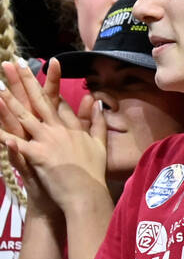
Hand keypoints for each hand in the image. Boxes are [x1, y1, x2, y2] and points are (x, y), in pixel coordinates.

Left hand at [0, 60, 106, 208]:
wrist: (87, 194)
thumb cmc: (93, 172)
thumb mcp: (99, 144)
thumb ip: (97, 123)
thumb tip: (97, 103)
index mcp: (71, 128)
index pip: (56, 101)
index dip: (48, 82)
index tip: (42, 65)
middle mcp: (59, 129)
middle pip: (39, 101)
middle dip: (26, 82)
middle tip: (13, 64)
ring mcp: (48, 141)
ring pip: (25, 117)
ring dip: (10, 102)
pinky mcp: (38, 155)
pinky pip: (17, 144)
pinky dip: (6, 137)